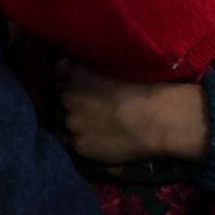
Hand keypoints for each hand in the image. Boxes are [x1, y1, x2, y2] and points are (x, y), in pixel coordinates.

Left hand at [56, 61, 208, 163]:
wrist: (155, 119)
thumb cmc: (144, 89)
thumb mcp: (116, 69)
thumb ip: (94, 70)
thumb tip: (81, 71)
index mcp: (77, 74)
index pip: (60, 70)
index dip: (69, 75)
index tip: (77, 79)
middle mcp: (67, 97)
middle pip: (59, 96)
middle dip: (70, 98)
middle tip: (88, 103)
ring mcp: (71, 123)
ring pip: (62, 120)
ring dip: (73, 119)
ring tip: (91, 123)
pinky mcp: (78, 145)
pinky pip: (70, 141)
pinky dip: (79, 138)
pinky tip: (95, 137)